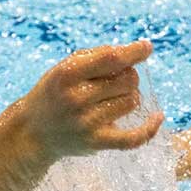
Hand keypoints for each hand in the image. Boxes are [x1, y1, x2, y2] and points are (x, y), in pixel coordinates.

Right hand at [18, 40, 164, 159]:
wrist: (33, 132)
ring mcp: (86, 122)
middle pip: (127, 80)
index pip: (110, 58)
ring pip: (132, 102)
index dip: (133, 52)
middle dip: (129, 76)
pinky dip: (149, 128)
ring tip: (114, 99)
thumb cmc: (55, 93)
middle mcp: (76, 98)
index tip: (147, 47)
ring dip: (130, 97)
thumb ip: (96, 57)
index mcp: (67, 74)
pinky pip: (133, 138)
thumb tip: (137, 52)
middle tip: (117, 81)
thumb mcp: (65, 69)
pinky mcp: (95, 143)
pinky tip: (158, 117)